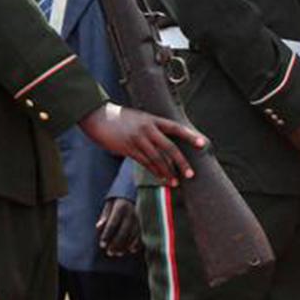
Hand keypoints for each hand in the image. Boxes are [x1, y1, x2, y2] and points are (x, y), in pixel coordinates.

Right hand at [80, 103, 205, 186]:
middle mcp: (147, 128)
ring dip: (167, 172)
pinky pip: (145, 163)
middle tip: (191, 174)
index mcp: (152, 119)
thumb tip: (161, 141)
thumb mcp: (138, 118)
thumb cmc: (118, 118)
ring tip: (175, 182)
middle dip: (181, 162)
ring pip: (157, 159)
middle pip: (169, 147)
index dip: (190, 136)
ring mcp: (138, 139)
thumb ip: (150, 128)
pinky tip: (161, 178)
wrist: (97, 116)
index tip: (202, 144)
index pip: (175, 127)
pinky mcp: (128, 148)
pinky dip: (154, 172)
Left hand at [96, 197, 141, 256]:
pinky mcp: (144, 221)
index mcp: (121, 207)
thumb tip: (98, 227)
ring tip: (118, 253)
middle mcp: (131, 212)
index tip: (102, 245)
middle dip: (116, 244)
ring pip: (133, 235)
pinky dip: (137, 243)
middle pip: (123, 231)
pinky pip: (142, 234)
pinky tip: (131, 249)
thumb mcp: (110, 202)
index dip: (107, 235)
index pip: (112, 223)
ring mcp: (139, 217)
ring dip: (125, 246)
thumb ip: (105, 215)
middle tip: (109, 252)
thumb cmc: (119, 199)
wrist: (136, 190)